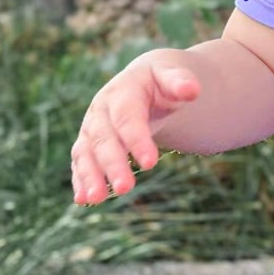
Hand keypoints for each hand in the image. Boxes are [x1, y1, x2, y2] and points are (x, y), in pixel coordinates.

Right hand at [71, 52, 200, 204]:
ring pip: (86, 152)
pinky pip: (81, 162)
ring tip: (96, 200)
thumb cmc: (160, 81)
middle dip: (113, 164)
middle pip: (104, 138)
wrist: (142, 81)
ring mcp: (92, 127)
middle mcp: (101, 109)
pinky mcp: (88, 143)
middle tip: (124, 189)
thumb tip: (192, 90)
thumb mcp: (172, 74)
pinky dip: (81, 180)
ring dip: (90, 176)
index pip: (127, 117)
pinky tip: (83, 199)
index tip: (150, 164)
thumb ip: (180, 81)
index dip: (137, 140)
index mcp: (122, 91)